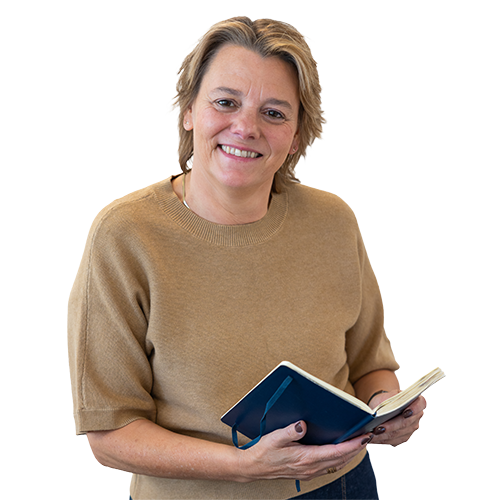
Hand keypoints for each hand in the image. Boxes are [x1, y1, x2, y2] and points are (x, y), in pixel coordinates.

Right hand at [238, 420, 371, 481]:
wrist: (253, 468)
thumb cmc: (263, 452)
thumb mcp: (274, 438)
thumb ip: (289, 431)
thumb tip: (303, 424)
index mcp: (305, 458)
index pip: (336, 452)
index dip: (352, 445)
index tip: (364, 437)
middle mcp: (310, 467)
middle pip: (341, 459)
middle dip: (356, 448)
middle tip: (368, 436)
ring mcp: (309, 471)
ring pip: (336, 464)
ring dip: (349, 454)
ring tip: (359, 442)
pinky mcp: (306, 471)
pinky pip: (329, 466)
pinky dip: (339, 458)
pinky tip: (341, 451)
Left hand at [368, 393, 426, 447]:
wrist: (382, 406)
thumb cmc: (386, 399)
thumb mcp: (387, 395)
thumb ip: (390, 399)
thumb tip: (386, 408)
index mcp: (417, 402)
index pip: (420, 404)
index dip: (414, 409)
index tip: (405, 412)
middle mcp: (416, 416)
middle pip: (405, 423)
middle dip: (391, 426)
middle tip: (378, 428)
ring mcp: (411, 428)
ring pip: (398, 434)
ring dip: (384, 436)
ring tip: (372, 434)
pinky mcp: (403, 437)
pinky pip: (393, 440)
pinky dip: (381, 440)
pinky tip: (372, 438)